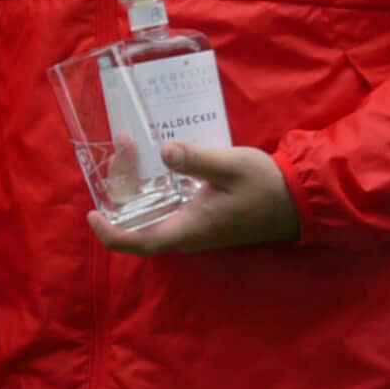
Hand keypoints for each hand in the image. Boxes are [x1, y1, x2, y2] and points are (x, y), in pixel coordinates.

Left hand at [91, 141, 300, 253]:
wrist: (297, 200)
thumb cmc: (265, 186)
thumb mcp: (231, 166)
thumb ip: (197, 160)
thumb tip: (164, 152)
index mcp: (188, 229)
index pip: (138, 243)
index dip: (110, 233)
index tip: (92, 213)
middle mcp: (186, 233)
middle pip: (138, 220)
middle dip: (121, 187)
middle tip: (122, 148)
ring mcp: (193, 227)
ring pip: (151, 211)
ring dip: (136, 182)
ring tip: (131, 145)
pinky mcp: (201, 216)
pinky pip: (166, 206)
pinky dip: (153, 185)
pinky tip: (153, 159)